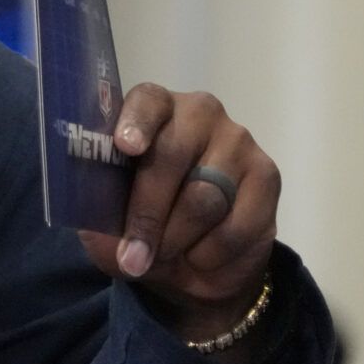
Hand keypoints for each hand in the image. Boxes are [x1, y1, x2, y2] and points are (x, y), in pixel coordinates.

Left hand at [78, 84, 279, 340]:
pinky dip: (209, 253)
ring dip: (176, 239)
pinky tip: (198, 258)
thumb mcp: (106, 224)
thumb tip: (97, 223)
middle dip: (147, 212)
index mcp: (151, 110)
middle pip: (172, 155)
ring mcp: (237, 141)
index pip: (147, 101)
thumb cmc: (139, 223)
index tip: (125, 147)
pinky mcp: (267, 176)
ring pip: (204, 196)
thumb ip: (98, 214)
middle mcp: (198, 113)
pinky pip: (236, 225)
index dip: (136, 123)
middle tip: (131, 256)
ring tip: (161, 258)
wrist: (194, 262)